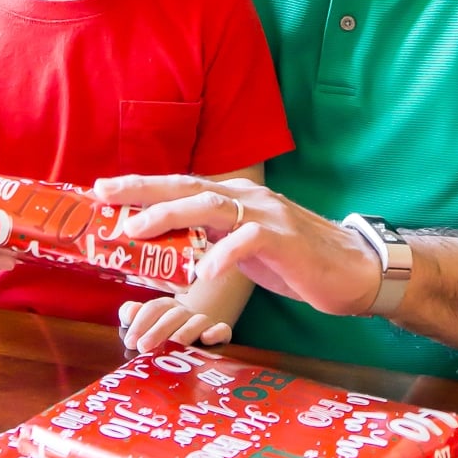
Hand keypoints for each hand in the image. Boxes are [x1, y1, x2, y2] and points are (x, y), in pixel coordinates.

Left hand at [95, 173, 381, 317]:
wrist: (354, 270)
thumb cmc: (295, 262)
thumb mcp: (244, 250)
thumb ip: (211, 243)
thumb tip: (168, 252)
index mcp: (235, 200)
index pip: (182, 187)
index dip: (142, 187)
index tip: (103, 190)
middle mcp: (247, 198)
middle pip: (187, 186)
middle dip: (142, 190)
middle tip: (103, 193)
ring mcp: (267, 214)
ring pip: (210, 205)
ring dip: (169, 214)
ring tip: (135, 228)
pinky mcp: (286, 239)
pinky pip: (248, 240)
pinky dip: (223, 253)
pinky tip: (202, 271)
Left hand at [119, 294, 233, 352]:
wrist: (194, 336)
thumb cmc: (162, 333)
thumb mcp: (144, 324)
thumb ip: (130, 314)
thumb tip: (130, 312)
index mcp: (165, 308)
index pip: (154, 308)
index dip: (141, 323)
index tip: (131, 341)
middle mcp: (185, 312)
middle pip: (173, 315)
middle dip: (157, 330)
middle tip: (143, 347)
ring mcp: (203, 322)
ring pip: (197, 321)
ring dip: (185, 331)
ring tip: (174, 344)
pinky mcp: (219, 333)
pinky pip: (222, 329)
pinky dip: (216, 332)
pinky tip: (207, 339)